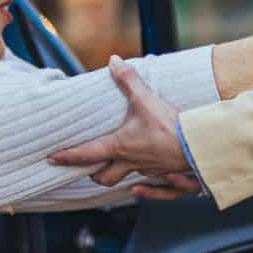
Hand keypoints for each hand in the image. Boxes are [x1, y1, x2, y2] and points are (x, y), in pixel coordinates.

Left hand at [50, 56, 189, 187]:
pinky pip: (154, 192)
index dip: (68, 157)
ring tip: (111, 170)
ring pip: (125, 181)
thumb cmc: (171, 126)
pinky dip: (145, 192)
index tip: (53, 158)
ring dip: (115, 177)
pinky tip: (138, 189)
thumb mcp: (146, 99)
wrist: (199, 144)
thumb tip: (113, 60)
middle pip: (104, 176)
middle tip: (86, 166)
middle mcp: (132, 162)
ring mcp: (149, 172)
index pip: (87, 154)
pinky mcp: (167, 176)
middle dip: (93, 172)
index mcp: (121, 146)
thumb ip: (128, 80)